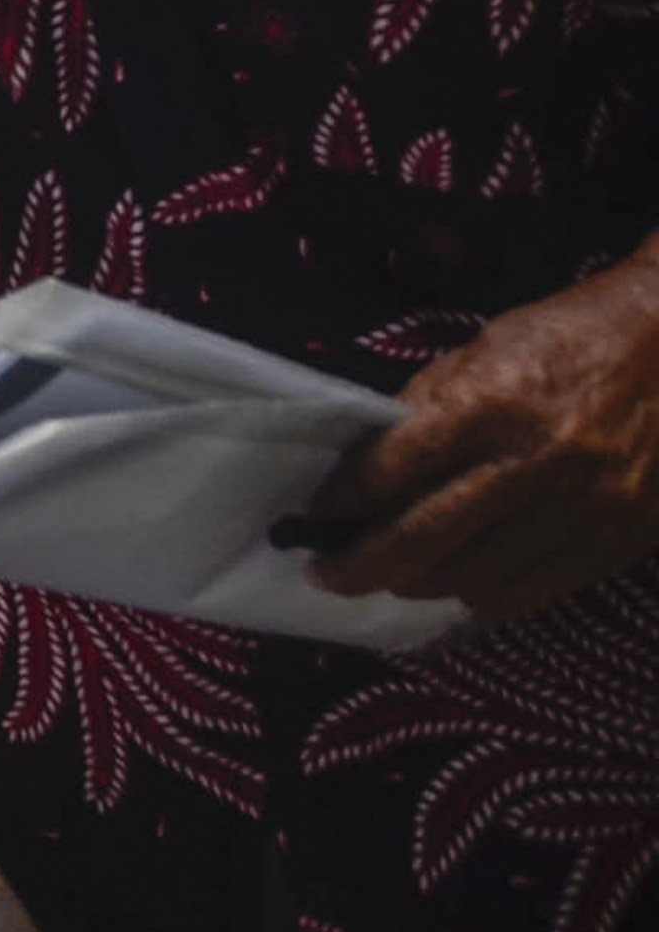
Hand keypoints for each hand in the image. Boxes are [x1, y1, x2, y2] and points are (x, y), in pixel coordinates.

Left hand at [307, 245, 658, 621]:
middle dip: (362, 564)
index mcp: (493, 404)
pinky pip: (534, 588)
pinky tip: (455, 587)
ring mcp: (582, 507)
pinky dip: (482, 594)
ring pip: (475, 575)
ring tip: (387, 580)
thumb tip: (373, 459)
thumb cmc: (571, 336)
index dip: (344, 499)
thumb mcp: (486, 348)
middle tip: (325, 573)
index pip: (392, 468)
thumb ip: (430, 405)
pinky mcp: (616, 538)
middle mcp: (537, 462)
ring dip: (418, 586)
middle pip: (424, 536)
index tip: (316, 512)